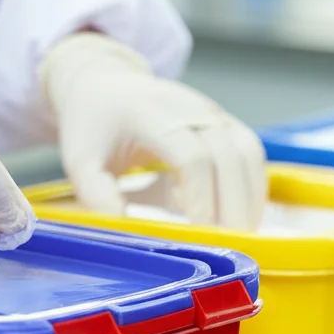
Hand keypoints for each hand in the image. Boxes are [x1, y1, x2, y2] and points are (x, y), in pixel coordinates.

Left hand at [40, 32, 266, 230]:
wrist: (107, 84)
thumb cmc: (94, 125)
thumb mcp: (80, 160)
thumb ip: (98, 196)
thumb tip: (125, 232)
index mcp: (152, 113)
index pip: (191, 157)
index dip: (200, 198)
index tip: (200, 235)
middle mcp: (190, 107)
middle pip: (229, 156)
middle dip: (233, 206)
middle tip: (230, 248)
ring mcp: (212, 112)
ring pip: (249, 153)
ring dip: (250, 198)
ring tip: (242, 237)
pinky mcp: (225, 122)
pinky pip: (251, 153)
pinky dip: (253, 187)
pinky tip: (244, 217)